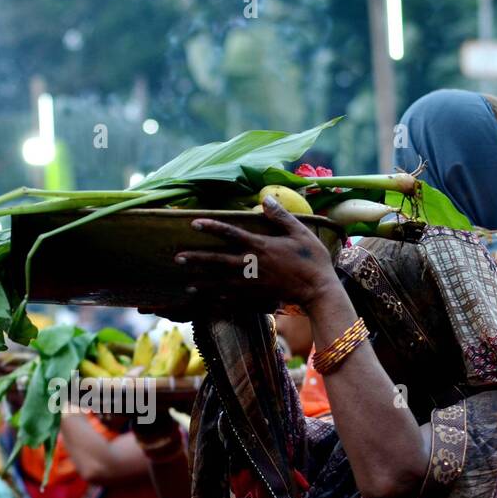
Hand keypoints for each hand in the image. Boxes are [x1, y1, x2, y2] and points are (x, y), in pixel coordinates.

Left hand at [174, 195, 341, 311]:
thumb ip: (280, 216)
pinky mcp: (257, 297)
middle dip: (197, 259)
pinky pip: (233, 299)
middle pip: (217, 262)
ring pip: (221, 283)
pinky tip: (209, 299)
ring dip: (203, 283)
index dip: (211, 227)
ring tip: (188, 283)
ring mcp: (252, 284)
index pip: (230, 233)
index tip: (194, 223)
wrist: (318, 290)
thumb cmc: (312, 258)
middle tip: (178, 258)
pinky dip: (219, 299)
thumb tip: (265, 198)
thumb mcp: (299, 231)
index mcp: (260, 246)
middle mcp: (251, 265)